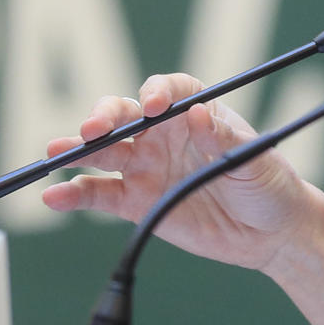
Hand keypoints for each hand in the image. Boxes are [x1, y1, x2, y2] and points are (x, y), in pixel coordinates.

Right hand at [40, 73, 320, 271]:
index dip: (156, 92)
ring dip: (76, 151)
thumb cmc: (268, 184)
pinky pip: (99, 194)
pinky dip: (75, 195)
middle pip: (124, 115)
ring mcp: (145, 166)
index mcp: (194, 112)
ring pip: (103, 152)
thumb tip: (195, 113)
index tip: (154, 106)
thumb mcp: (253, 159)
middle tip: (91, 129)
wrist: (270, 233)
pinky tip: (55, 197)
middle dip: (105, 118)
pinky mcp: (135, 202)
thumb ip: (223, 139)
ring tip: (53, 155)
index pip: (167, 91)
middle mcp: (162, 134)